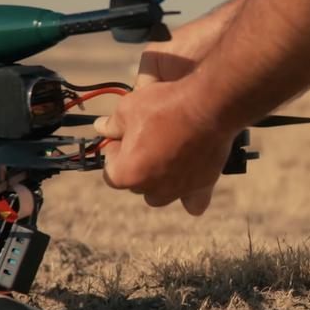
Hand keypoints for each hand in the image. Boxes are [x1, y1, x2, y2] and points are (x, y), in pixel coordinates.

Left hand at [93, 9, 241, 214]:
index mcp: (126, 173)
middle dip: (137, 163)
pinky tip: (189, 181)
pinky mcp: (201, 187)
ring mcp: (177, 191)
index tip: (126, 133)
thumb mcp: (128, 107)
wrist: (208, 105)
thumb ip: (112, 124)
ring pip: (159, 194)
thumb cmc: (164, 106)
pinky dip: (190, 197)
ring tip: (167, 153)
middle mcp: (150, 189)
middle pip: (135, 182)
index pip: (110, 169)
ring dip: (158, 180)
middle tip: (148, 137)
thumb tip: (101, 127)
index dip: (116, 149)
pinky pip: (193, 204)